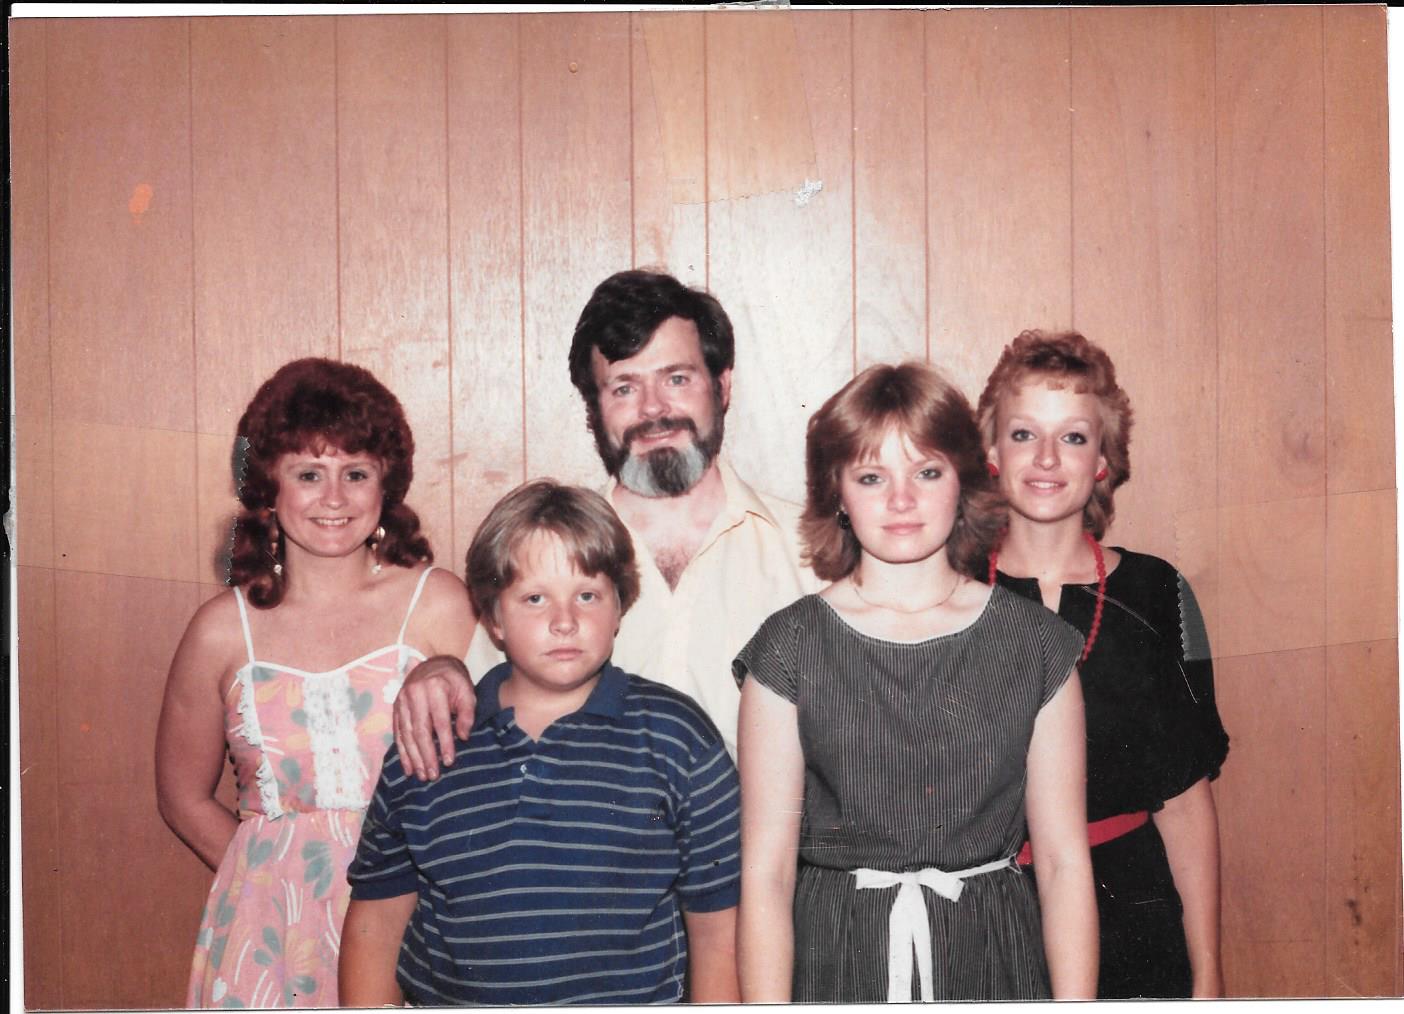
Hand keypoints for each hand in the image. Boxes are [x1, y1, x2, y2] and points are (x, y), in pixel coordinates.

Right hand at [393, 655, 475, 780]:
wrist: (433, 664)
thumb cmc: (454, 682)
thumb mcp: (467, 692)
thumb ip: (467, 713)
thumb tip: (463, 737)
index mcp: (435, 688)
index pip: (440, 722)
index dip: (444, 743)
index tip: (448, 762)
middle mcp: (415, 694)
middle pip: (420, 730)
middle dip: (426, 755)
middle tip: (432, 775)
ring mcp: (402, 700)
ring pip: (406, 734)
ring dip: (413, 757)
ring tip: (421, 775)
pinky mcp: (395, 707)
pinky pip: (397, 732)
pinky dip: (403, 751)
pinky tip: (408, 767)